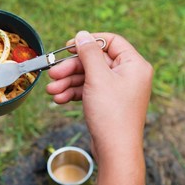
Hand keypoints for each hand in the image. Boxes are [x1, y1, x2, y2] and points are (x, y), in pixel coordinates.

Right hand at [46, 31, 152, 162]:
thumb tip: (82, 35)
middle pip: (94, 62)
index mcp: (133, 65)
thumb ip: (89, 53)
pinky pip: (88, 90)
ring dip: (68, 83)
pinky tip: (59, 99)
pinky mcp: (107, 101)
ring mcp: (116, 89)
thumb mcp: (97, 78)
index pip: (110, 42)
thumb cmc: (111, 114)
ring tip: (52, 91)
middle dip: (71, 69)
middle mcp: (127, 75)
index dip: (88, 42)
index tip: (69, 47)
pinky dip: (74, 93)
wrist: (114, 150)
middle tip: (53, 74)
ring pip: (88, 77)